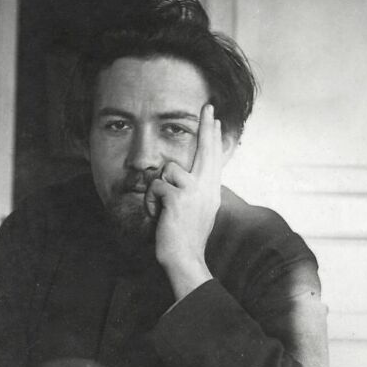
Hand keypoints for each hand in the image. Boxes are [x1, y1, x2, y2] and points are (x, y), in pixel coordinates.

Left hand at [145, 104, 221, 298]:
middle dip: (206, 126)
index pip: (213, 159)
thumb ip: (196, 194)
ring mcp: (194, 191)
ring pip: (168, 170)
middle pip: (206, 150)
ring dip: (158, 190)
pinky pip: (156, 186)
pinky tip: (158, 216)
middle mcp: (207, 189)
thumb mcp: (198, 213)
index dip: (213, 139)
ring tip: (162, 209)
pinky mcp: (178, 197)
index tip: (215, 121)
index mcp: (212, 192)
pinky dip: (151, 202)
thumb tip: (182, 178)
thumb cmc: (186, 240)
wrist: (185, 259)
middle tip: (208, 107)